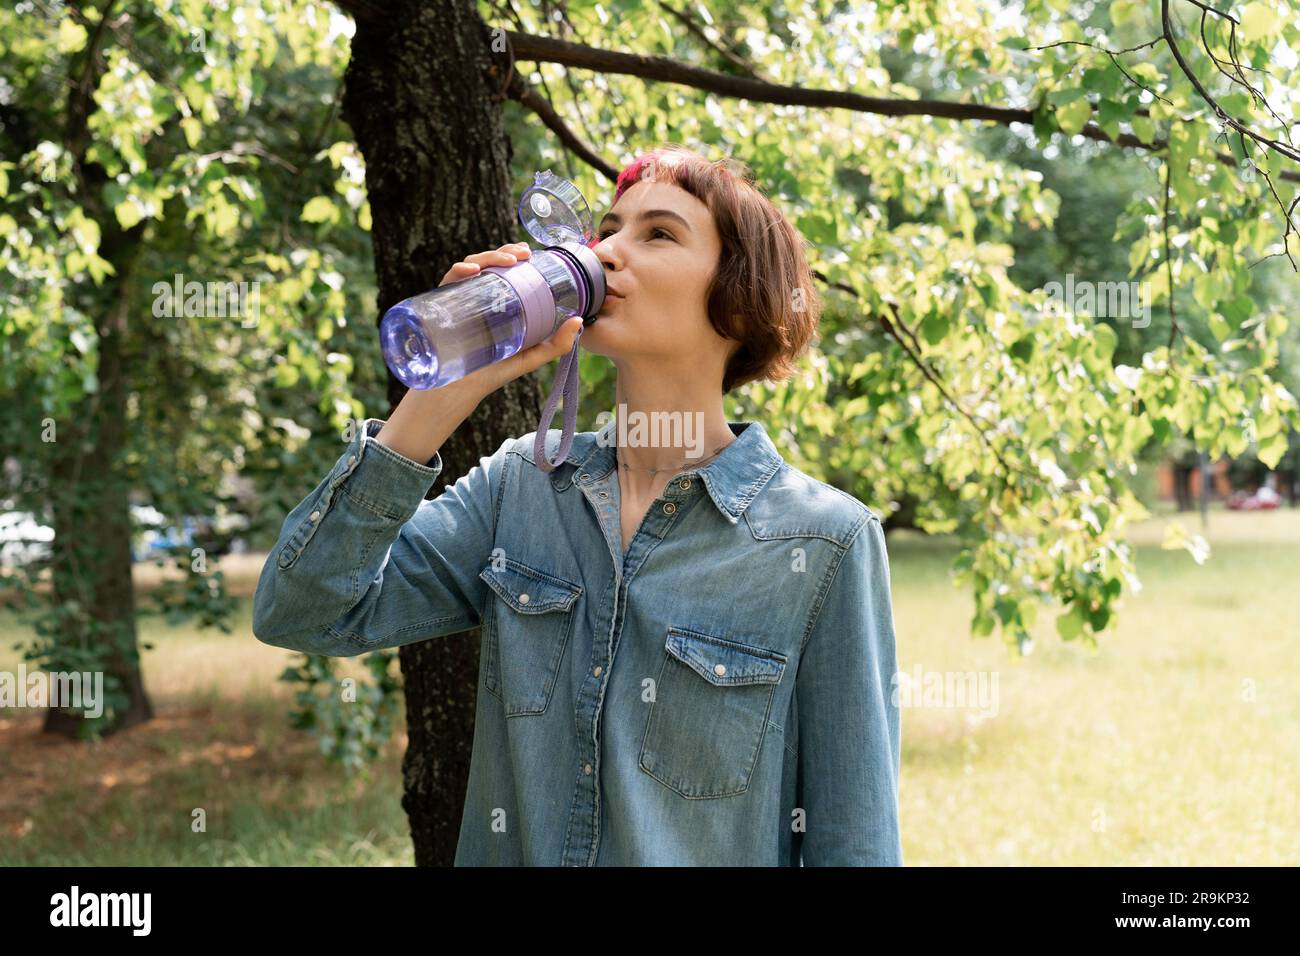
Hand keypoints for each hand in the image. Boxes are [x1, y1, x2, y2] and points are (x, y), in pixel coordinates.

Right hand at [442, 242, 584, 400]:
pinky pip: (448, 281)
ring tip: (508, 262)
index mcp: (495, 300)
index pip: (503, 268)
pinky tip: (471, 271)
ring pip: (471, 266)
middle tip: (523, 254)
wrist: (461, 389)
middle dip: (504, 251)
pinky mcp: (441, 306)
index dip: (514, 254)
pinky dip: (458, 271)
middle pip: (488, 263)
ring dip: (488, 257)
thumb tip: (580, 320)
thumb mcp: (530, 356)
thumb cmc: (493, 371)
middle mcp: (476, 295)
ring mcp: (459, 299)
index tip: (529, 252)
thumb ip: (556, 344)